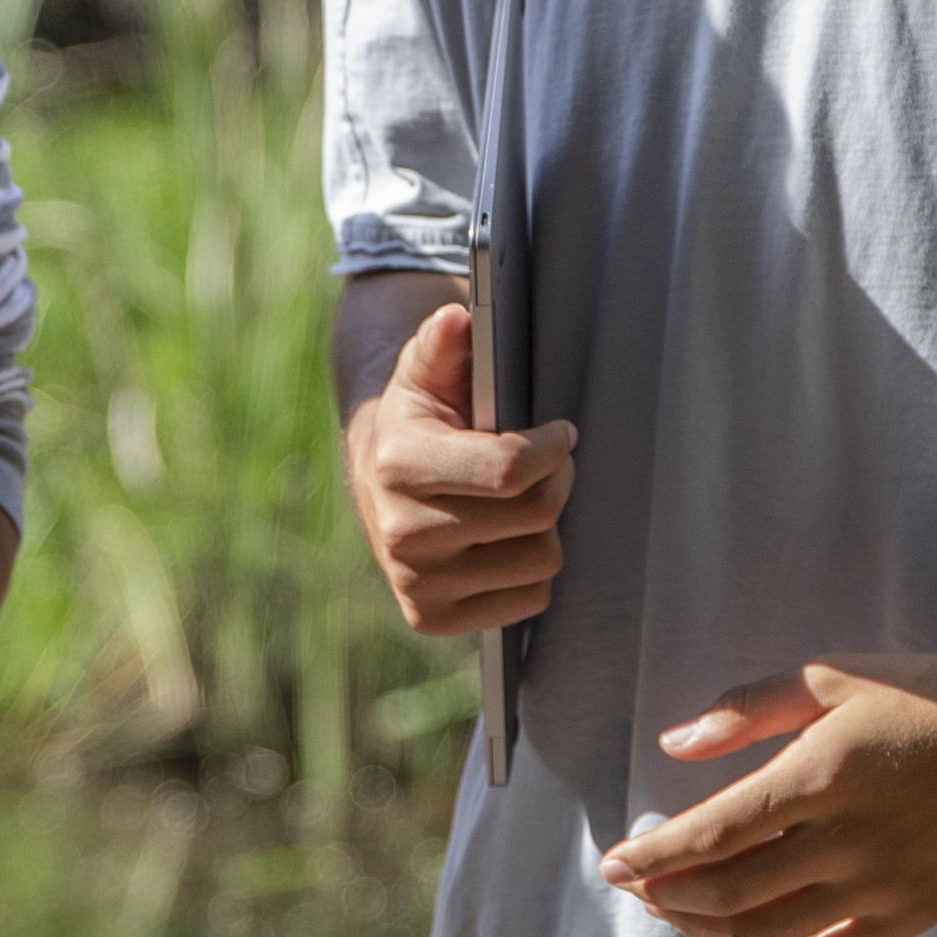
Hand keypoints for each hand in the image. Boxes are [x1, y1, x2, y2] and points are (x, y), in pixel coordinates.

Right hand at [339, 300, 575, 636]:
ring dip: (546, 527)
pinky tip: (508, 541)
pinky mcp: (431, 618)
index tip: (560, 432)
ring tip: (525, 501)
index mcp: (399, 465)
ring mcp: (416, 584)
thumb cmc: (418, 418)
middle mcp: (402, 533)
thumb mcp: (425, 370)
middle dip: (556, 480)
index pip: (510, 471)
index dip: (552, 448)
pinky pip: (530, 599)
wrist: (376, 480)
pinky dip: (531, 569)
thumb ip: (443, 342)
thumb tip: (457, 318)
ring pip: (541, 560)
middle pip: (536, 516)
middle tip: (549, 463)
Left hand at [600, 649, 936, 936]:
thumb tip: (673, 745)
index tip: (614, 863)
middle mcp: (847, 839)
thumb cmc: (924, 695)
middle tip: (636, 888)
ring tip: (675, 914)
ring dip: (707, 929)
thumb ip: (746, 709)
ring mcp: (882, 885)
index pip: (714, 833)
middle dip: (668, 896)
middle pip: (731, 891)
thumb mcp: (830, 677)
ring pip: (771, 931)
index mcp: (820, 774)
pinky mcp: (913, 913)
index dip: (655, 856)